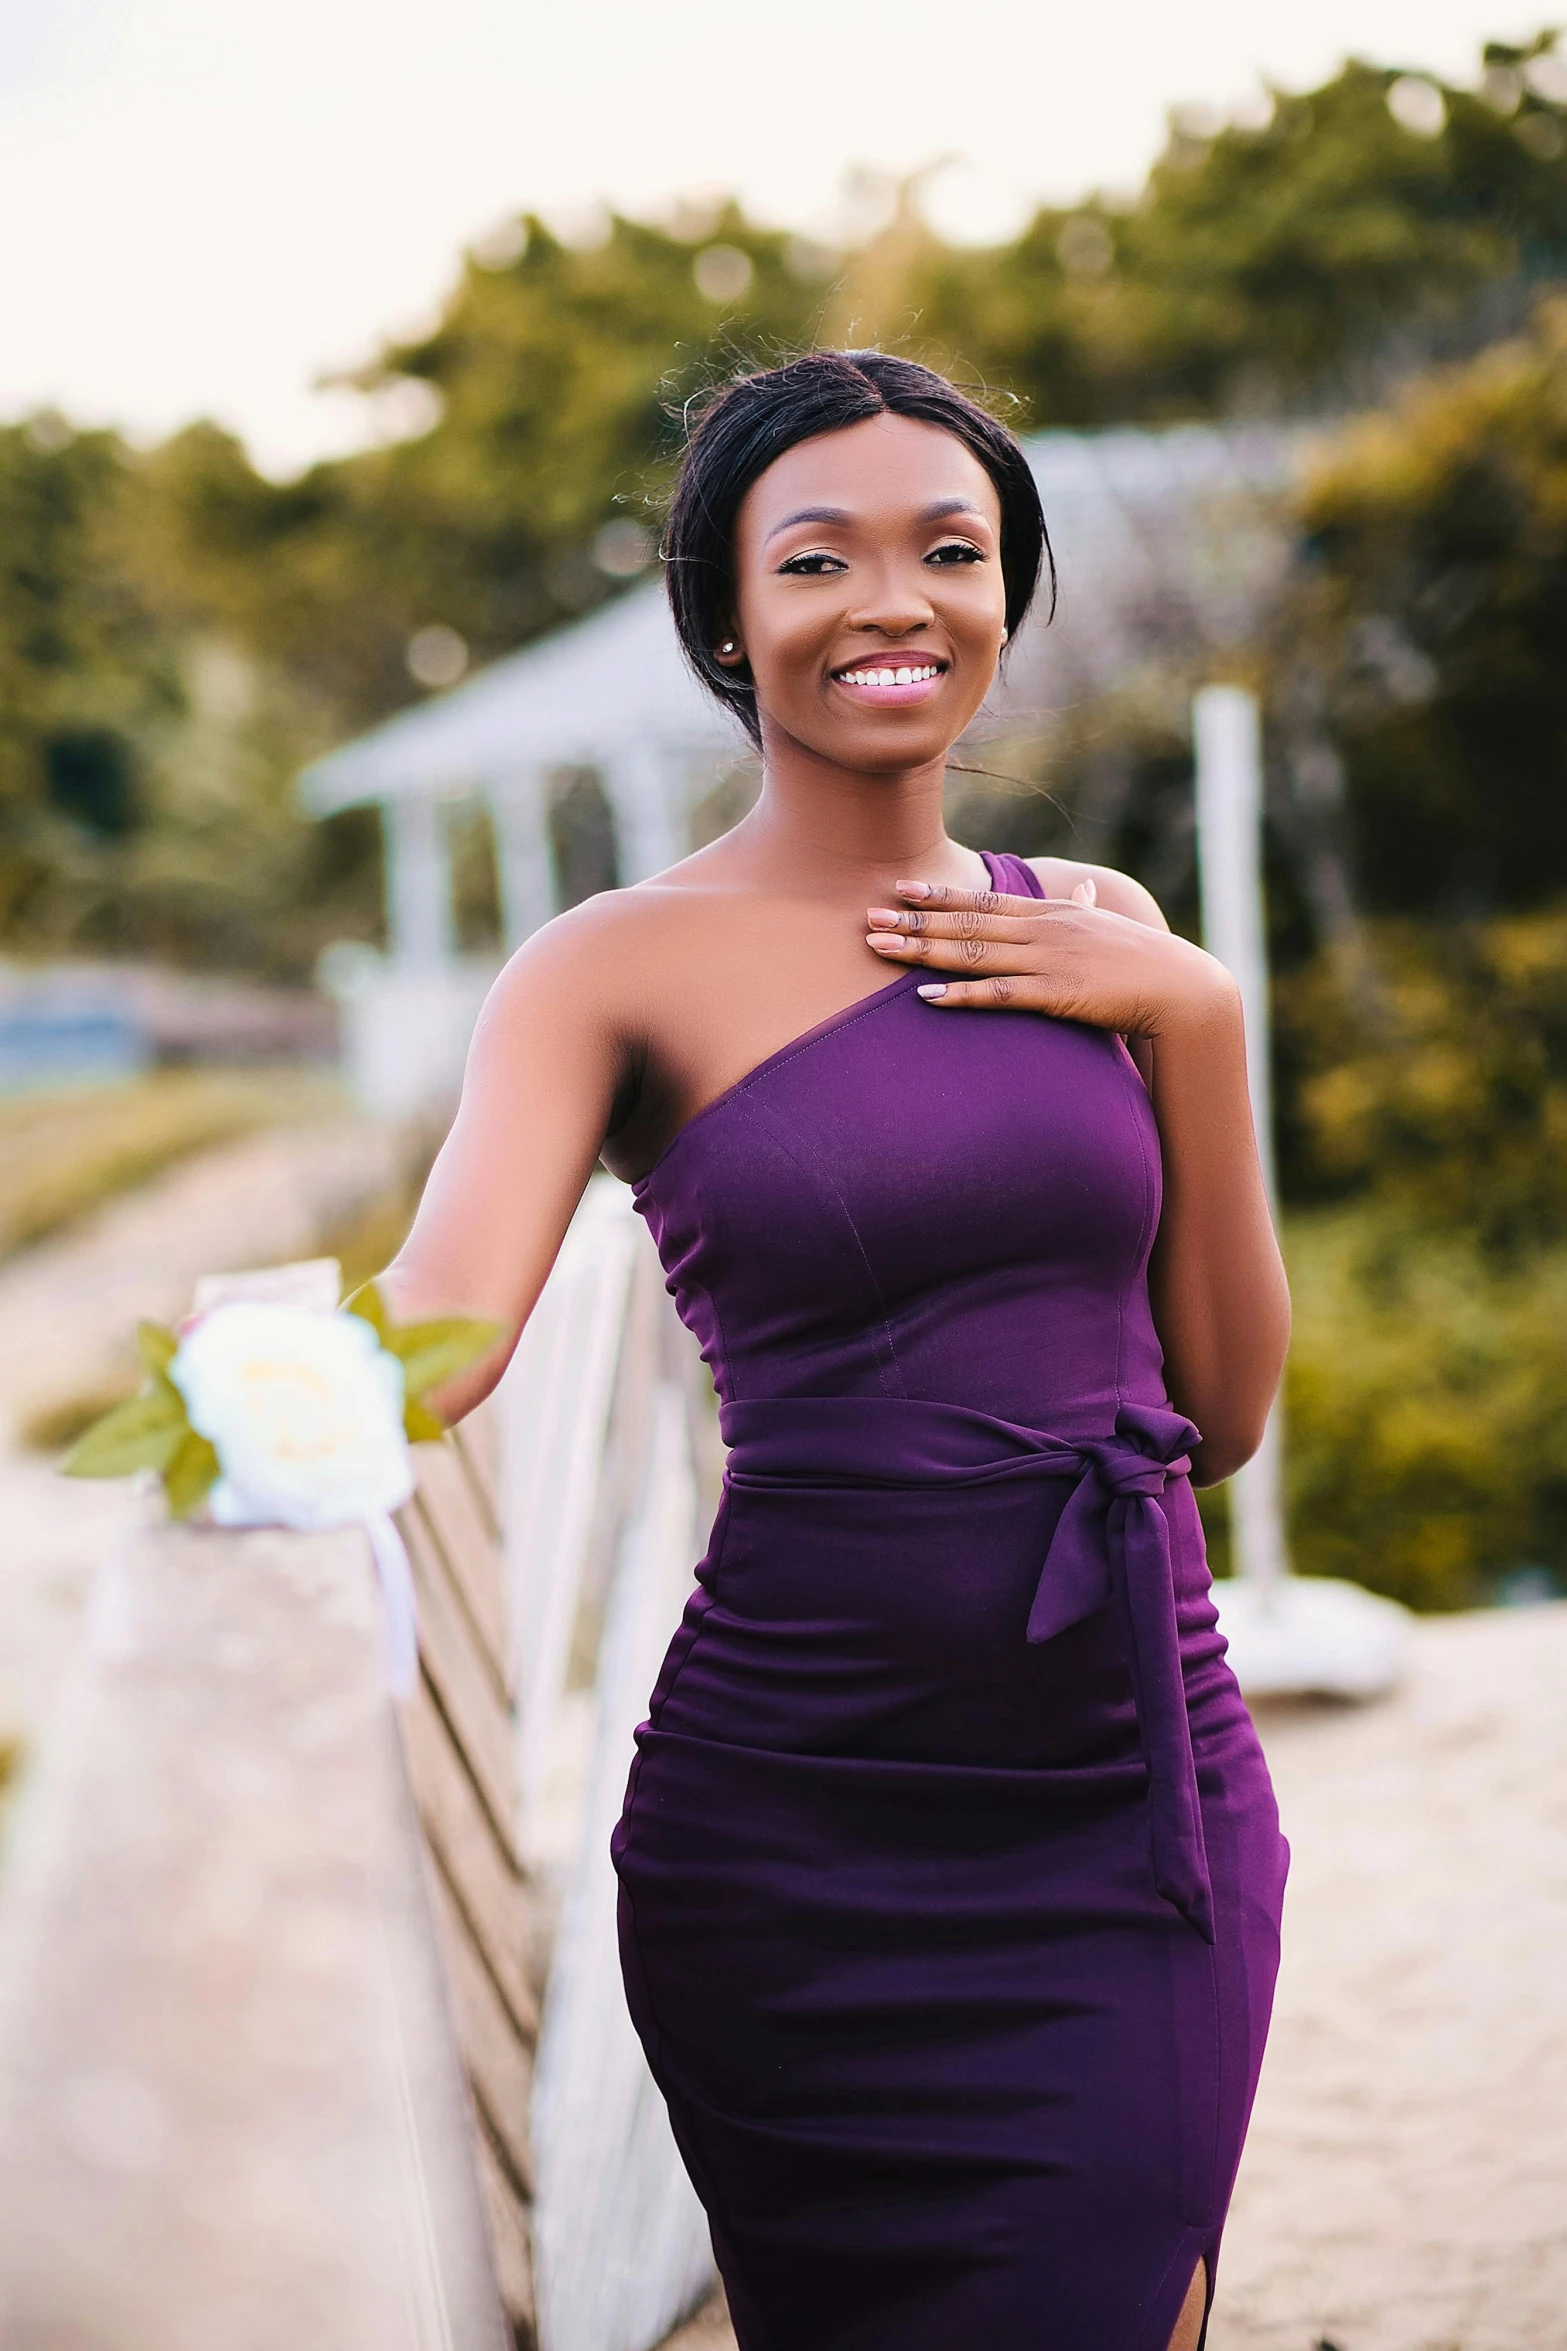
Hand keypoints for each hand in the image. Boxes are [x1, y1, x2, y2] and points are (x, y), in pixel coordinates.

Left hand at [864, 878, 1236, 1038]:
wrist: (1181, 988)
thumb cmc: (1142, 962)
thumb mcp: (1106, 927)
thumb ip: (1084, 910)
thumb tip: (1081, 890)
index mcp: (1050, 913)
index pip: (984, 900)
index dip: (939, 895)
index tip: (899, 889)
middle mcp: (1043, 930)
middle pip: (966, 924)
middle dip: (914, 922)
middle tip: (868, 920)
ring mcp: (1049, 961)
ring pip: (973, 954)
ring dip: (923, 952)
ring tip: (881, 951)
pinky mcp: (1057, 995)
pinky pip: (1000, 995)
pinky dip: (961, 995)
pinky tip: (927, 996)